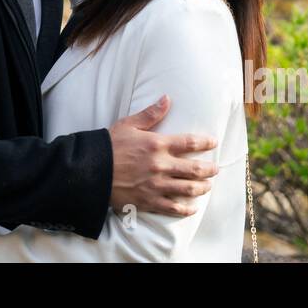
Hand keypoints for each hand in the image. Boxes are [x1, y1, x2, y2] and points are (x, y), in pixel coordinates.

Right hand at [107, 94, 218, 216]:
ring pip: (188, 189)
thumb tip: (167, 98)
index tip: (213, 142)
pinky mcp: (149, 201)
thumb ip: (151, 113)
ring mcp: (156, 185)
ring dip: (202, 188)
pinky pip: (173, 207)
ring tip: (207, 186)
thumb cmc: (109, 145)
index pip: (190, 142)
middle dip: (209, 170)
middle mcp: (161, 165)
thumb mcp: (129, 124)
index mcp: (157, 144)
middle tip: (215, 169)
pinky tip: (191, 207)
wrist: (91, 171)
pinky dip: (186, 208)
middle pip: (195, 169)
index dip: (205, 142)